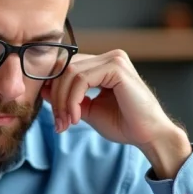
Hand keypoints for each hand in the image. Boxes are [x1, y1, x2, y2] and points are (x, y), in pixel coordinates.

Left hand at [42, 49, 191, 177]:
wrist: (148, 136)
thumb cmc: (124, 124)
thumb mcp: (88, 110)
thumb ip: (69, 98)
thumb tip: (44, 90)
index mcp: (104, 64)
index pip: (67, 67)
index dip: (54, 89)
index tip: (56, 116)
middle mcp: (110, 57)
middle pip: (65, 67)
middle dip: (56, 97)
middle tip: (59, 122)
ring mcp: (114, 59)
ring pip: (70, 73)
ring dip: (63, 101)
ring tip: (67, 122)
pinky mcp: (117, 68)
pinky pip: (81, 80)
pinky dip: (73, 99)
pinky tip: (77, 117)